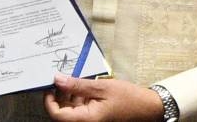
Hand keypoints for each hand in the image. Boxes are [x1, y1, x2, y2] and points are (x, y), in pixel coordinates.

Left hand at [44, 74, 162, 121]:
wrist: (148, 108)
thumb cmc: (128, 98)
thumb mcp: (102, 87)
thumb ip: (77, 85)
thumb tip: (57, 80)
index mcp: (87, 120)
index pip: (57, 116)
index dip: (48, 101)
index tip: (49, 86)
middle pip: (62, 114)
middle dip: (59, 97)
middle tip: (62, 79)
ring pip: (70, 112)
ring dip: (68, 97)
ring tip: (75, 81)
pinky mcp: (95, 118)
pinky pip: (80, 111)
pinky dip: (78, 99)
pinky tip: (83, 88)